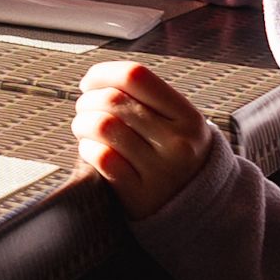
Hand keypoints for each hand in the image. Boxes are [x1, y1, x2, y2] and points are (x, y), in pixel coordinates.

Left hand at [72, 61, 219, 221]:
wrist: (197, 206)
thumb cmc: (173, 153)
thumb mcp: (176, 123)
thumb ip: (144, 99)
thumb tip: (94, 80)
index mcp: (187, 117)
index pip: (135, 76)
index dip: (103, 73)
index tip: (90, 83)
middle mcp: (178, 142)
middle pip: (113, 100)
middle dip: (87, 101)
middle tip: (85, 110)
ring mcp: (160, 171)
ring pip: (102, 126)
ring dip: (82, 123)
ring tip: (85, 129)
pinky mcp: (140, 195)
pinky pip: (101, 158)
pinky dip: (87, 149)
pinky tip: (91, 150)